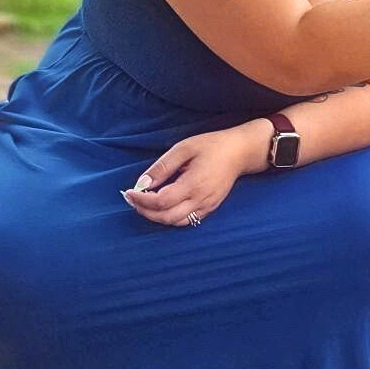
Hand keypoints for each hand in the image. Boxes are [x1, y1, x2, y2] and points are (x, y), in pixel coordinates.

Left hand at [122, 125, 261, 226]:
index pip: (160, 201)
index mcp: (193, 184)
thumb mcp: (183, 148)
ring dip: (157, 217)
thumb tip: (142, 183)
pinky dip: (171, 218)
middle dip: (145, 211)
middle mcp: (201, 199)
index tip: (128, 192)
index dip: (141, 200)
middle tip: (133, 200)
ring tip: (145, 204)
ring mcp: (207, 206)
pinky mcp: (211, 208)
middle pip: (166, 217)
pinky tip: (163, 206)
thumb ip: (162, 167)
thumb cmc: (212, 146)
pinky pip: (188, 220)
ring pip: (176, 223)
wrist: (241, 152)